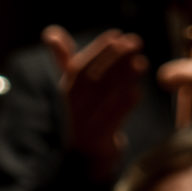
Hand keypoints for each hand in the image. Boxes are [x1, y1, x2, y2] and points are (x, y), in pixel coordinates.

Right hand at [45, 25, 144, 176]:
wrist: (86, 157)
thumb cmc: (85, 114)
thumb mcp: (74, 87)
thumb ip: (64, 59)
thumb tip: (50, 33)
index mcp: (67, 91)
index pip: (80, 67)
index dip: (97, 50)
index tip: (117, 35)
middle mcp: (73, 107)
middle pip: (93, 79)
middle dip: (114, 58)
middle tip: (135, 43)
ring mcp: (84, 125)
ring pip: (103, 98)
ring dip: (123, 78)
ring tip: (141, 63)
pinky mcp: (97, 142)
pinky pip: (111, 120)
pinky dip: (124, 106)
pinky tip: (138, 92)